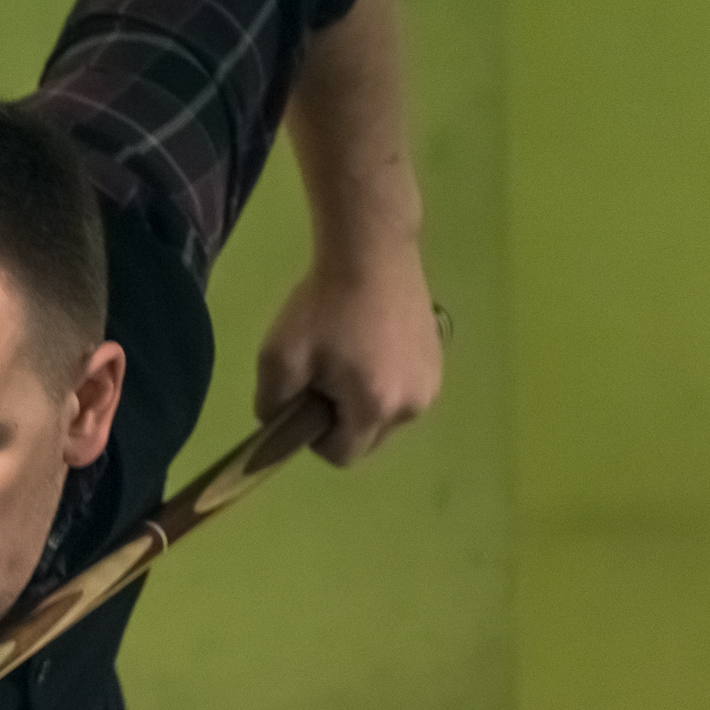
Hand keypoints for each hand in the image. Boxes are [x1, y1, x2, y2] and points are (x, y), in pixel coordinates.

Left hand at [253, 249, 442, 466]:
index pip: (342, 456)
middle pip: (367, 439)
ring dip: (363, 402)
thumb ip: (271, 404)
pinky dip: (384, 382)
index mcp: (375, 407)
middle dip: (341, 420)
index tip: (305, 401)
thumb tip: (278, 424)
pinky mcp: (438, 363)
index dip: (315, 438)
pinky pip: (402, 393)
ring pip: (386, 417)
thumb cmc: (323, 305)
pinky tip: (370, 346)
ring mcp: (431, 384)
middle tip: (324, 375)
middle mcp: (413, 405)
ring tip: (349, 357)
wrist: (371, 253)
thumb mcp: (277, 357)